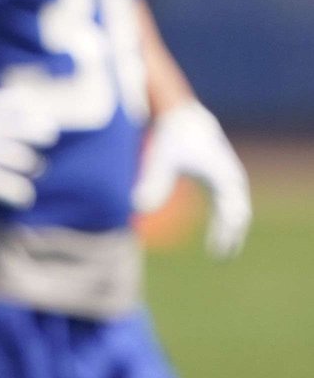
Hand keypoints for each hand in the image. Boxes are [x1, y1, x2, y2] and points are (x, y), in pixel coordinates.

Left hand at [132, 101, 250, 257]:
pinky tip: (216, 235)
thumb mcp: (161, 160)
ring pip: (237, 211)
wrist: (184, 117)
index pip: (231, 214)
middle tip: (221, 260)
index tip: (216, 254)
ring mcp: (230, 178)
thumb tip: (138, 207)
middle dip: (232, 237)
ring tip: (220, 252)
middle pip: (239, 215)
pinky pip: (229, 205)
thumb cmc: (172, 139)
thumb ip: (153, 183)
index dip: (225, 235)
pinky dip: (225, 221)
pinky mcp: (223, 178)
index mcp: (223, 177)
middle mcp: (232, 179)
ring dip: (230, 231)